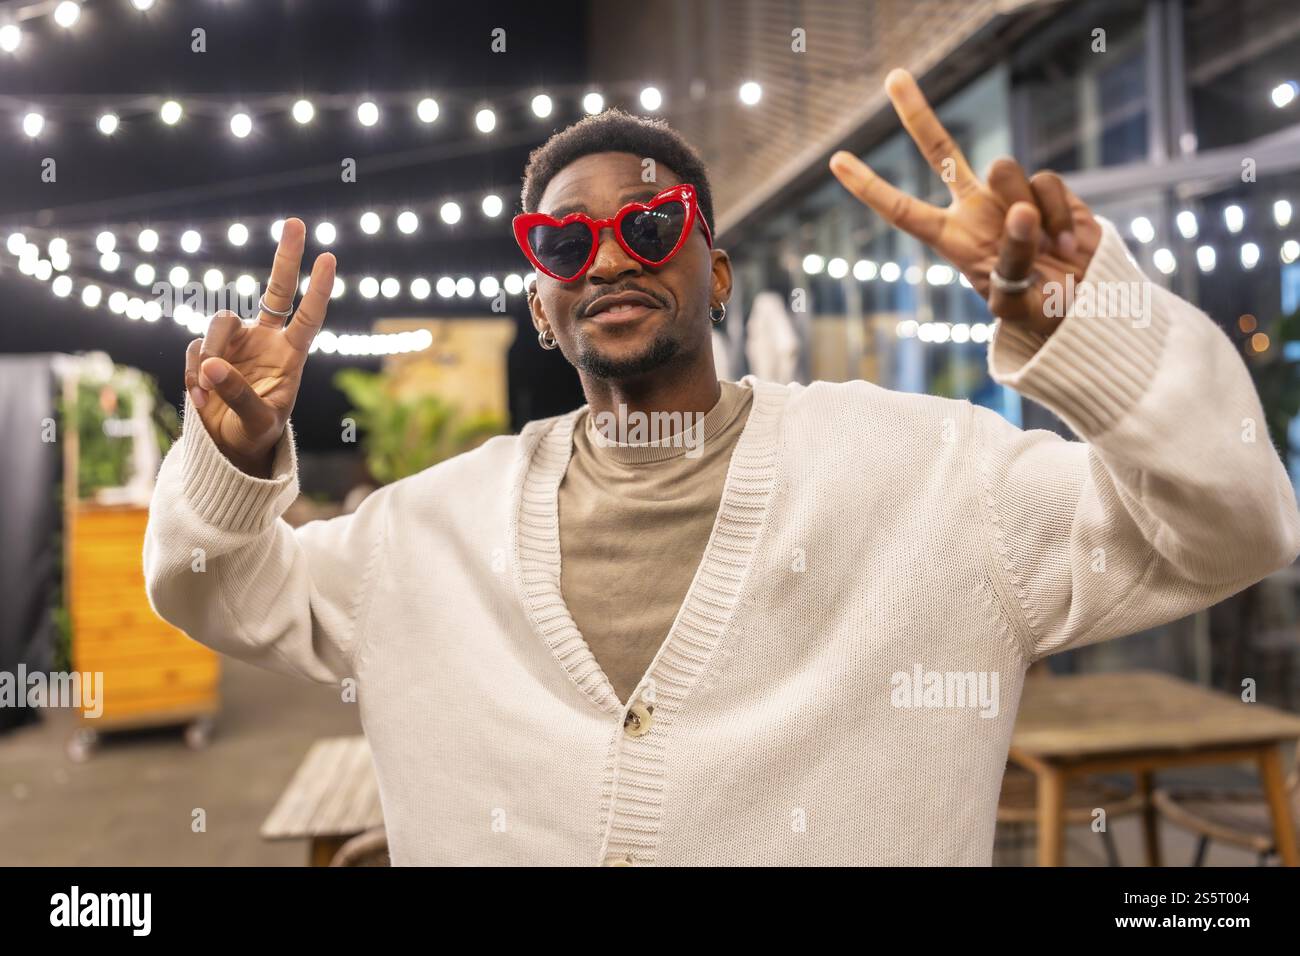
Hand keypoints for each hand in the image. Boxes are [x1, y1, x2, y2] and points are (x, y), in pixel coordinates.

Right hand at [184, 218, 334, 476]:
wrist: (230, 446)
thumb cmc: (257, 434)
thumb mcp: (257, 422)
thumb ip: (239, 395)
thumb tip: (211, 365)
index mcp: (290, 355)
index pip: (308, 317)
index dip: (318, 290)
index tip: (329, 259)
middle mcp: (265, 339)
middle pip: (275, 289)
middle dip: (286, 256)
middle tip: (297, 222)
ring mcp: (234, 342)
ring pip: (218, 321)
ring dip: (210, 353)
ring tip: (207, 392)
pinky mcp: (205, 350)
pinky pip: (195, 351)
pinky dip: (194, 375)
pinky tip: (202, 398)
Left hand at [829, 69, 1102, 333]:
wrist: (1086, 303)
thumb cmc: (1041, 311)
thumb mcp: (1017, 302)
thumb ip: (1012, 257)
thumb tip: (1019, 212)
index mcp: (953, 240)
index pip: (903, 212)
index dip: (870, 187)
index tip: (836, 161)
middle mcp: (975, 209)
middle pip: (941, 152)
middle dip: (917, 114)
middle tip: (893, 77)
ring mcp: (1010, 195)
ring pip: (1002, 169)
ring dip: (1024, 207)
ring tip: (1045, 250)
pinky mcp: (1046, 190)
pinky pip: (1046, 182)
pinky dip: (1058, 214)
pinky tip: (1065, 244)